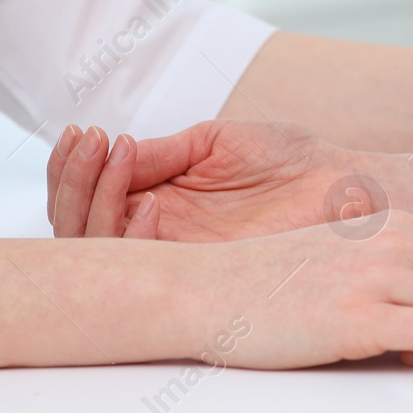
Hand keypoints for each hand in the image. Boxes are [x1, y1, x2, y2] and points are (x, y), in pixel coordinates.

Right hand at [48, 121, 401, 241]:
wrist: (341, 185)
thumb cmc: (291, 159)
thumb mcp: (215, 141)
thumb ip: (163, 151)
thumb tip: (111, 149)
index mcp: (156, 198)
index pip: (87, 195)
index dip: (71, 168)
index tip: (83, 131)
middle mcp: (156, 234)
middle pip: (76, 227)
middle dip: (71, 182)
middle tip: (90, 140)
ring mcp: (175, 259)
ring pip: (98, 253)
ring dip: (92, 200)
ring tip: (115, 155)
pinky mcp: (199, 282)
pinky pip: (144, 276)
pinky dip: (133, 236)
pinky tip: (151, 203)